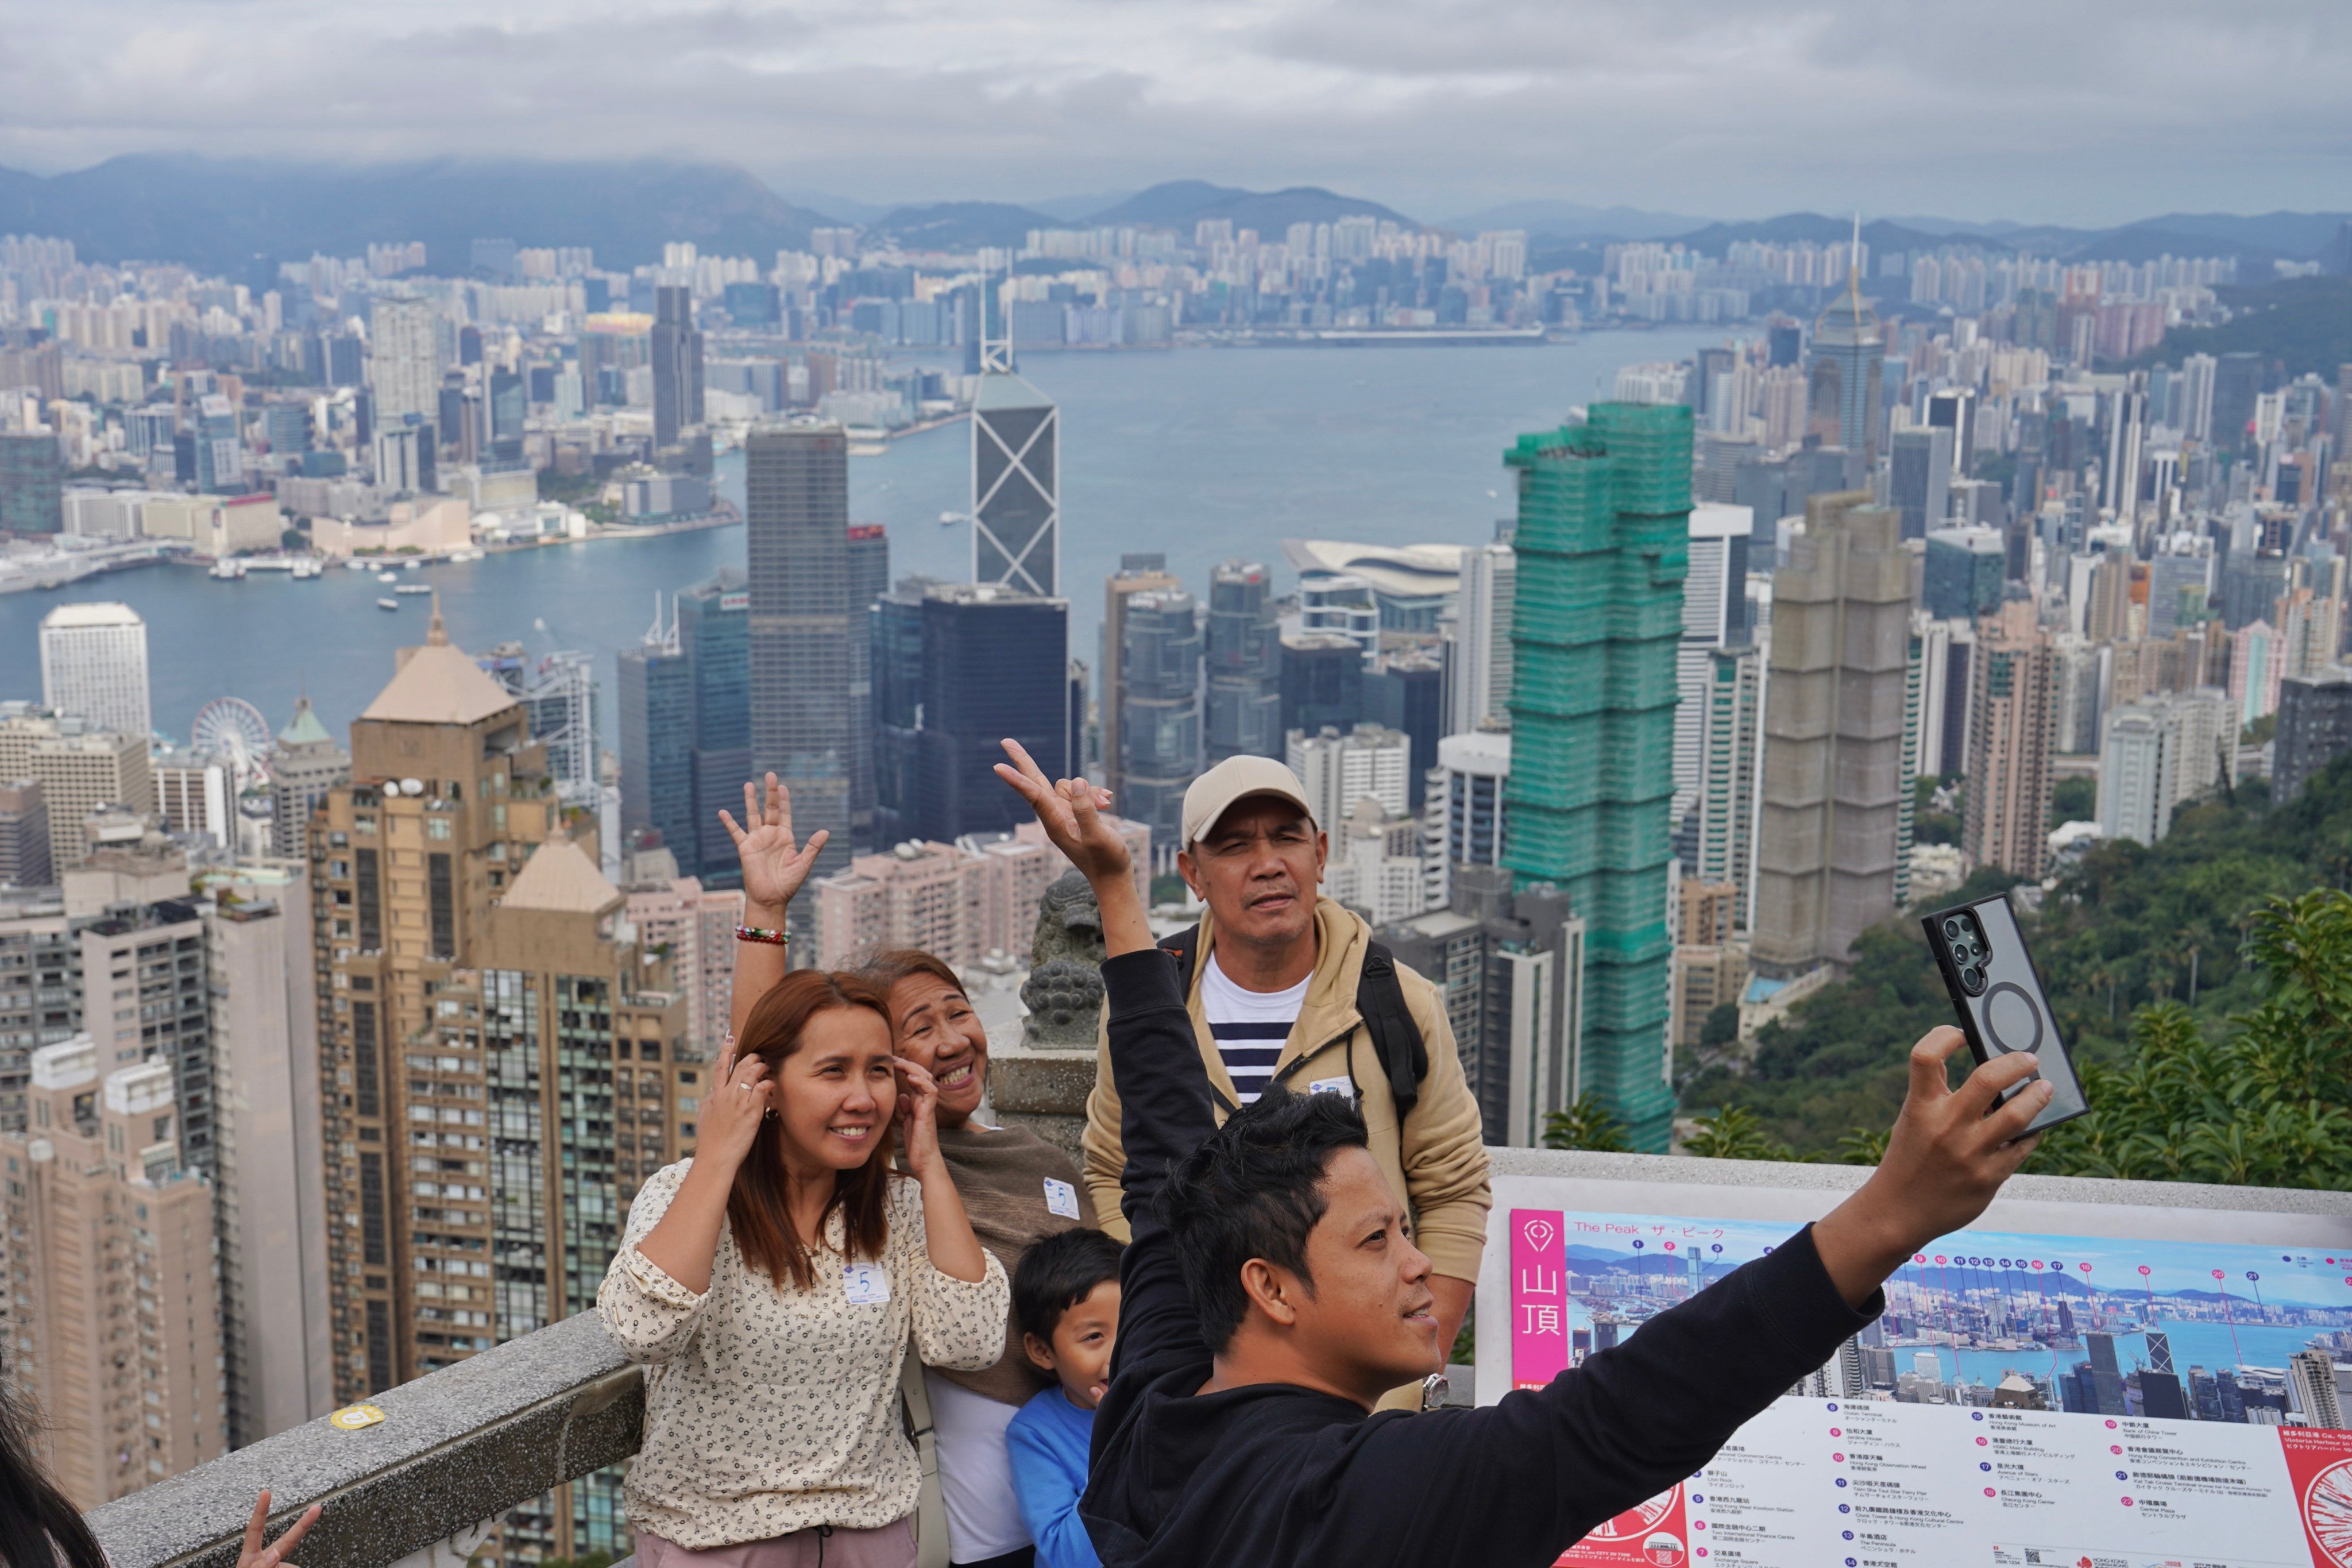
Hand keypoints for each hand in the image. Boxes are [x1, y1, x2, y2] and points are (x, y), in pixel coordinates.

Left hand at [239, 1492, 319, 1567]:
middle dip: (303, 1524)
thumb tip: (276, 1554)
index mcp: (250, 1557)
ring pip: (290, 1565)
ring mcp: (277, 1566)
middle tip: (316, 1508)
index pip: (255, 1530)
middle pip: (287, 1540)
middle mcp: (265, 1559)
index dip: (260, 1511)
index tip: (265, 1492)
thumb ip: (259, 1566)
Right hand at [696, 1033, 772, 1174]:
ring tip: (768, 1067)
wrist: (715, 1157)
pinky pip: (762, 1089)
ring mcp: (738, 1102)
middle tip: (759, 1055)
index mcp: (714, 1095)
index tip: (730, 1039)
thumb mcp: (705, 1116)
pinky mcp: (751, 1111)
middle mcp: (726, 1095)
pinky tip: (771, 1083)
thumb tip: (712, 1092)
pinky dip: (768, 1083)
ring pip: (752, 1073)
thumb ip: (710, 1101)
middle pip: (740, 1066)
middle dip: (752, 1057)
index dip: (725, 1052)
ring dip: (761, 1067)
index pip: (720, 1068)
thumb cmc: (710, 1141)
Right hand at [719, 774, 828, 913]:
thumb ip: (813, 847)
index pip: (784, 813)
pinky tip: (723, 811)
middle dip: (770, 792)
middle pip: (770, 809)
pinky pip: (736, 832)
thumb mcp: (804, 864)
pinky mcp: (745, 848)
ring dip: (751, 800)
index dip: (784, 800)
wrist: (771, 899)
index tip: (783, 786)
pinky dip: (729, 822)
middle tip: (770, 774)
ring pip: (753, 815)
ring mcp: (757, 840)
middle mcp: (771, 835)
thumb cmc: (788, 884)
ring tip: (748, 784)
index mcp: (785, 837)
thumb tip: (826, 831)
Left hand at [892, 1054, 944, 1177]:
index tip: (889, 1063)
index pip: (913, 1078)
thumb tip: (902, 1096)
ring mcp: (928, 1106)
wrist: (924, 1160)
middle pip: (920, 1074)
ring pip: (927, 1079)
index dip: (903, 1068)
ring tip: (901, 1063)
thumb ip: (904, 1109)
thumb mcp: (905, 1122)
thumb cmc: (915, 1143)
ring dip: (914, 1069)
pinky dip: (922, 1082)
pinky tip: (912, 1078)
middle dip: (907, 1064)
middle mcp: (924, 1101)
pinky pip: (931, 1092)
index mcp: (917, 1102)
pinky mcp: (929, 1112)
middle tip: (892, 1058)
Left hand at [992, 739, 1126, 883]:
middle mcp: (1054, 816)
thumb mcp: (1099, 836)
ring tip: (1106, 805)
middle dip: (1023, 761)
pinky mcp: (1075, 813)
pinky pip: (1080, 792)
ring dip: (1088, 789)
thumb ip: (1086, 810)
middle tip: (1005, 741)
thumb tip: (1077, 782)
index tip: (998, 767)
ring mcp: (1064, 813)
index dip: (1016, 780)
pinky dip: (1093, 793)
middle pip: (1035, 782)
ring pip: (1068, 785)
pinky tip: (1107, 802)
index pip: (1033, 796)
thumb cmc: (1106, 860)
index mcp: (1054, 823)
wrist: (1113, 876)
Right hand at [1812, 1027, 2047, 1306]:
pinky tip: (2033, 1126)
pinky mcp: (1989, 1177)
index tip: (1964, 1033)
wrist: (1899, 1211)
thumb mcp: (1914, 1120)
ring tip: (2044, 1088)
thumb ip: (1940, 1095)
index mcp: (1920, 1108)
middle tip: (2029, 1059)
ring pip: (2018, 1114)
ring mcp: (1970, 1153)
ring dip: (2037, 1095)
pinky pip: (2022, 1146)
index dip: (1945, 1035)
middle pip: (1988, 1078)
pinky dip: (2031, 1132)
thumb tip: (1989, 1070)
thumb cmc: (1910, 1158)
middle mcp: (1946, 1127)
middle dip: (2016, 1062)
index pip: (1926, 1055)